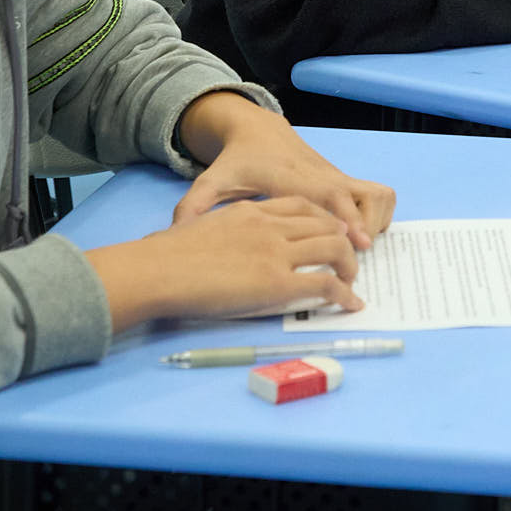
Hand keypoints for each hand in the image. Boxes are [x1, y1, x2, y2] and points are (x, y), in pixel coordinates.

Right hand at [88, 197, 361, 328]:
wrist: (159, 268)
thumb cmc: (165, 255)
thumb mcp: (196, 228)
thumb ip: (211, 230)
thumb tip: (199, 246)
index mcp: (250, 211)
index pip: (300, 206)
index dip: (322, 219)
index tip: (329, 233)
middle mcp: (270, 226)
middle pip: (325, 224)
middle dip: (342, 241)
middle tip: (346, 261)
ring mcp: (277, 253)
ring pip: (334, 248)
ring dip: (349, 266)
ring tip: (351, 283)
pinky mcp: (278, 283)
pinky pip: (325, 284)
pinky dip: (344, 294)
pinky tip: (350, 304)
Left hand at [174, 90, 394, 248]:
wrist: (258, 129)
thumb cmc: (237, 160)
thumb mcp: (211, 180)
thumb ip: (193, 205)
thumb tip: (175, 232)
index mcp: (292, 180)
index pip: (328, 196)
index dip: (347, 218)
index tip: (358, 242)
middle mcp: (322, 177)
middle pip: (362, 197)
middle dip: (368, 227)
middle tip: (357, 258)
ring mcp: (338, 178)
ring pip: (378, 194)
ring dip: (377, 221)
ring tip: (359, 246)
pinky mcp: (345, 181)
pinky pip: (378, 196)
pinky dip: (379, 214)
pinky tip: (360, 234)